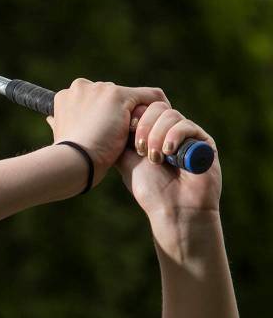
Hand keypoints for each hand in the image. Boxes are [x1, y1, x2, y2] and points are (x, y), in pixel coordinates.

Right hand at [46, 79, 166, 187]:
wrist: (74, 160)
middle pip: (111, 95)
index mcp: (65, 96)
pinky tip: (159, 126)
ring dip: (134, 114)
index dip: (102, 114)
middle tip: (126, 136)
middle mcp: (81, 87)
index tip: (109, 130)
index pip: (93, 98)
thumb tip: (51, 119)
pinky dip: (158, 108)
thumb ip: (61, 121)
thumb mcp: (61, 134)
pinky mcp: (118, 96)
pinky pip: (149, 96)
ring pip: (129, 97)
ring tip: (137, 137)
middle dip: (119, 113)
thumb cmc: (66, 155)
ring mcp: (100, 90)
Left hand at [116, 101, 221, 217]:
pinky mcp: (204, 142)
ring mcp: (188, 136)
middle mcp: (170, 132)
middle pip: (157, 108)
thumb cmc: (151, 189)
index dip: (135, 118)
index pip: (144, 109)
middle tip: (140, 149)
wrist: (174, 209)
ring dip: (157, 135)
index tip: (127, 133)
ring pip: (171, 115)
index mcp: (153, 135)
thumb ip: (122, 141)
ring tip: (155, 158)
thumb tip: (114, 122)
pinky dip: (174, 136)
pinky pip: (187, 125)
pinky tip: (168, 153)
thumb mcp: (127, 162)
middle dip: (145, 127)